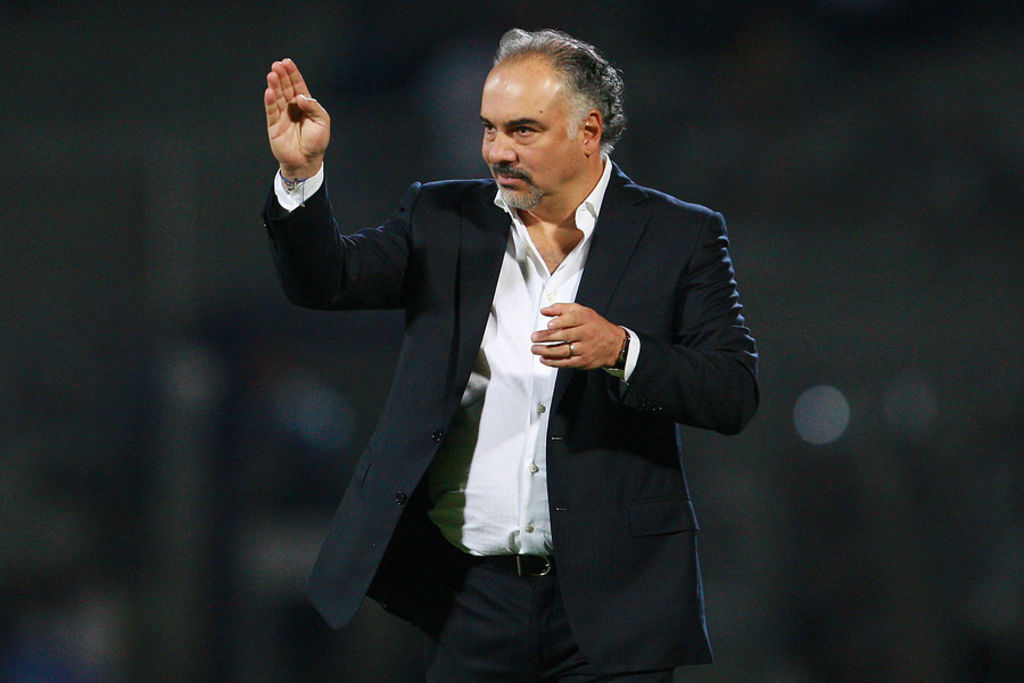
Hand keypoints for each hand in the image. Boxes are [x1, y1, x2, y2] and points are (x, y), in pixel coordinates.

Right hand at [264, 58, 329, 179]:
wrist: (307, 161)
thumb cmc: (317, 143)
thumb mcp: (322, 122)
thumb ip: (314, 107)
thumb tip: (299, 97)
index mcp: (304, 105)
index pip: (298, 86)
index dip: (293, 74)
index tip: (287, 62)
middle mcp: (292, 108)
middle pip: (285, 88)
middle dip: (282, 76)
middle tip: (277, 65)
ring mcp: (282, 116)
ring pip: (277, 97)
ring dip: (274, 85)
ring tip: (272, 74)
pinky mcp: (274, 126)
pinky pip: (271, 111)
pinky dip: (269, 101)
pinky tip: (268, 91)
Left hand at [530, 303, 625, 369]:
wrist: (614, 343)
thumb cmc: (594, 325)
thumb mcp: (581, 311)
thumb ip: (561, 309)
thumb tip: (544, 311)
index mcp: (586, 318)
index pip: (572, 319)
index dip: (560, 322)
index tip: (548, 324)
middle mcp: (586, 333)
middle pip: (565, 335)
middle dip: (547, 337)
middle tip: (534, 337)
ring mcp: (585, 348)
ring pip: (564, 351)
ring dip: (547, 351)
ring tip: (535, 349)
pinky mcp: (583, 361)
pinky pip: (566, 363)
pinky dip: (553, 362)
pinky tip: (544, 359)